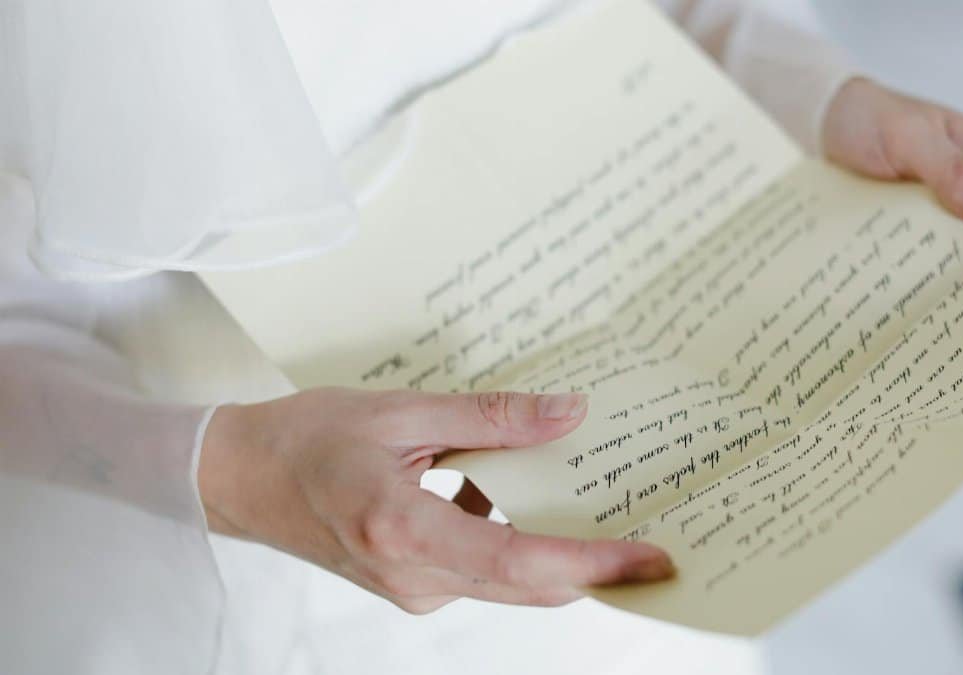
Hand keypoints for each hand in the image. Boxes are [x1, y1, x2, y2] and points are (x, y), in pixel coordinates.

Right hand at [198, 388, 673, 613]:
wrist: (238, 479)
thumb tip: (567, 414)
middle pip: (528, 584)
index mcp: (404, 529)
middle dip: (596, 568)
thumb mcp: (401, 411)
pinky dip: (517, 542)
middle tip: (653, 540)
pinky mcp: (413, 584)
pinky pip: (484, 571)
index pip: (520, 560)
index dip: (592, 564)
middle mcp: (413, 577)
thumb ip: (491, 418)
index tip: (649, 558)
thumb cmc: (306, 439)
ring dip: (558, 552)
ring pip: (510, 581)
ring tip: (602, 507)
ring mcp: (412, 589)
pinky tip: (529, 497)